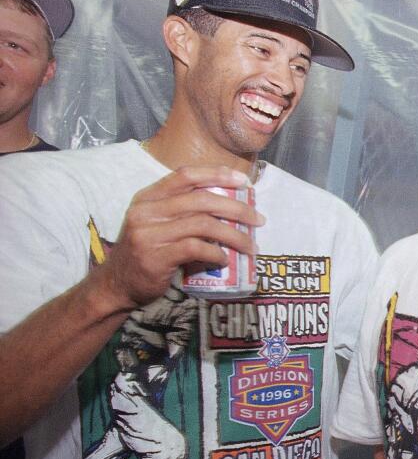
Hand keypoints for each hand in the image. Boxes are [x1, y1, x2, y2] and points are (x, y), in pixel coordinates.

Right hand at [92, 166, 263, 310]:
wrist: (118, 284)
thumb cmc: (147, 251)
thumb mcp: (157, 223)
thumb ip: (182, 211)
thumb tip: (229, 207)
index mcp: (148, 197)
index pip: (185, 175)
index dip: (216, 174)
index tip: (242, 180)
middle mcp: (147, 211)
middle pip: (201, 200)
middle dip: (236, 209)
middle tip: (258, 220)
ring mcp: (150, 233)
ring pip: (204, 225)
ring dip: (234, 235)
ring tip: (251, 246)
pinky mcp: (157, 256)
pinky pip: (196, 248)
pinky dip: (217, 253)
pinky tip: (225, 259)